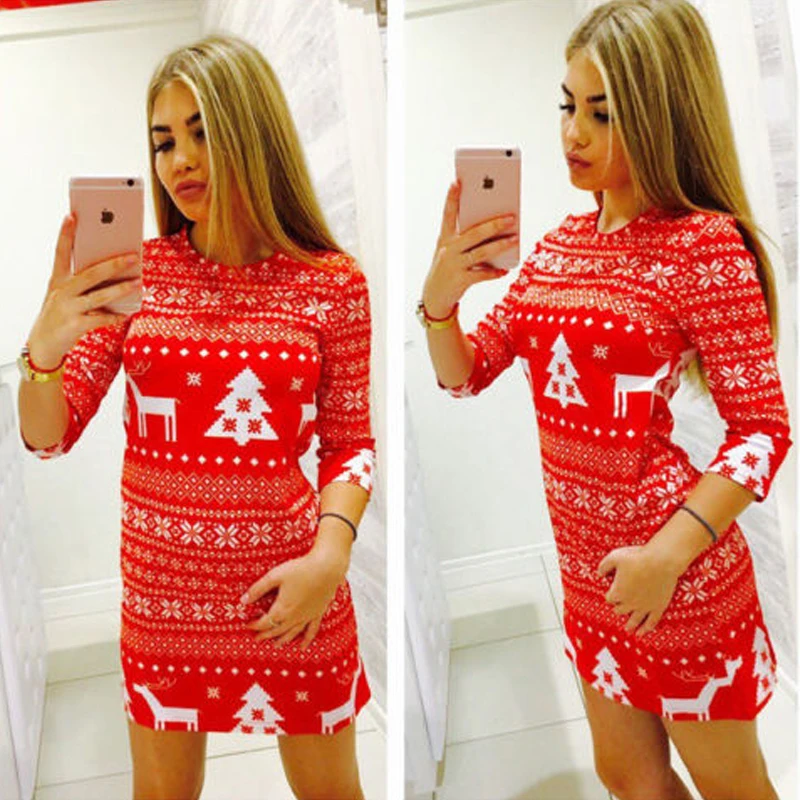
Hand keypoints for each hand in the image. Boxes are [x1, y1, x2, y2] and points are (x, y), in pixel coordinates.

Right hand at [26, 213, 141, 368]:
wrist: (42, 346)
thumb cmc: (60, 315)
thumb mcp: (64, 295)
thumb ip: (82, 284)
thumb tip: (112, 272)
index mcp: (57, 281)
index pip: (60, 253)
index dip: (65, 235)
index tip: (72, 216)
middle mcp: (62, 292)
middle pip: (89, 274)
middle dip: (113, 264)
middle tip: (133, 256)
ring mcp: (68, 309)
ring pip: (98, 296)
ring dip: (120, 289)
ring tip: (138, 283)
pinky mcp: (74, 326)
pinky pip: (100, 319)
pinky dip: (115, 316)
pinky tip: (127, 313)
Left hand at [242, 549, 346, 649]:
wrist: (327, 568)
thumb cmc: (301, 569)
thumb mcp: (275, 576)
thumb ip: (258, 589)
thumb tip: (243, 600)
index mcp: (282, 609)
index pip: (264, 622)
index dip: (254, 625)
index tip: (247, 626)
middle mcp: (294, 617)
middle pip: (276, 630)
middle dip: (265, 634)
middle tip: (257, 638)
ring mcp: (307, 616)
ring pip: (292, 633)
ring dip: (282, 640)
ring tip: (275, 645)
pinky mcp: (318, 613)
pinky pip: (311, 631)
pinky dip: (306, 640)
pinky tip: (303, 647)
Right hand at [421, 181, 517, 317]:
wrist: (434, 297)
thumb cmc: (448, 268)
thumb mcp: (450, 251)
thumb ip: (466, 239)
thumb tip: (493, 229)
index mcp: (444, 238)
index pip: (448, 214)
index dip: (451, 198)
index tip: (457, 182)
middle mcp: (448, 250)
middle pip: (474, 233)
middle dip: (494, 224)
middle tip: (512, 217)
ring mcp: (454, 265)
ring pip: (481, 252)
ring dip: (500, 245)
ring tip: (515, 240)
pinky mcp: (461, 280)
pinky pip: (482, 274)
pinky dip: (494, 272)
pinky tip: (505, 270)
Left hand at [597, 545, 681, 635]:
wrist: (661, 561)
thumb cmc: (637, 557)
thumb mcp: (615, 557)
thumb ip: (604, 566)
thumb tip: (599, 574)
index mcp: (618, 592)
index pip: (610, 599)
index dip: (610, 596)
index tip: (612, 593)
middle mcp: (630, 603)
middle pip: (620, 610)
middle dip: (619, 609)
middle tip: (618, 610)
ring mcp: (645, 607)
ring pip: (634, 620)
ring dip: (629, 625)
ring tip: (627, 629)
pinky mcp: (658, 607)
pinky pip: (651, 622)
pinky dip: (646, 629)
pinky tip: (642, 633)